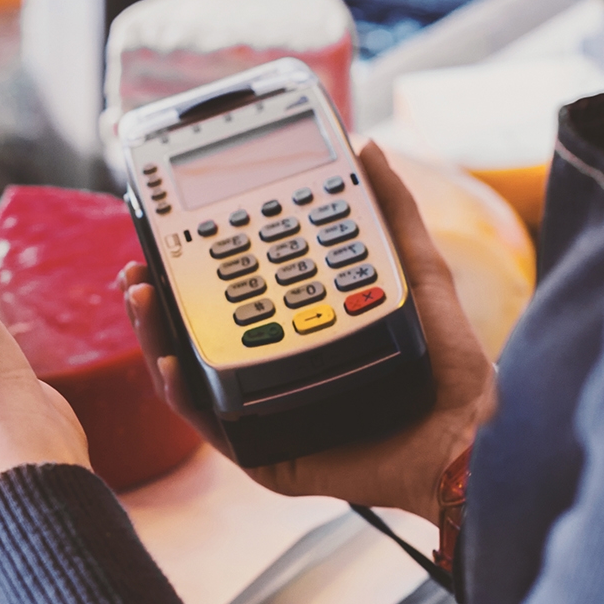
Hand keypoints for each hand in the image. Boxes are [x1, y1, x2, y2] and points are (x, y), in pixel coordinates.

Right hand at [119, 142, 494, 521]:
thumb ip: (391, 210)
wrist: (465, 441)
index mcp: (297, 331)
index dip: (191, 265)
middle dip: (156, 299)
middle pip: (195, 332)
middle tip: (138, 267)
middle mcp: (273, 370)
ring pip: (187, 375)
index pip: (228, 294)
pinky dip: (182, 393)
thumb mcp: (418, 271)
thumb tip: (367, 148)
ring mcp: (262, 412)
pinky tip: (173, 363)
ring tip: (142, 300)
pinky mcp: (261, 454)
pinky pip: (207, 424)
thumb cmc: (448, 371)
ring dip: (153, 337)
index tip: (166, 230)